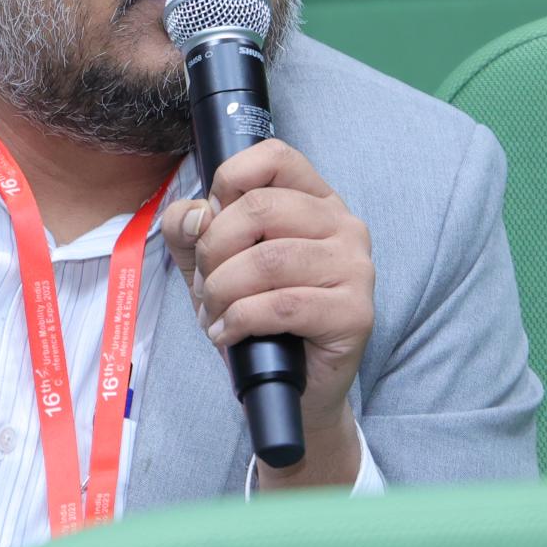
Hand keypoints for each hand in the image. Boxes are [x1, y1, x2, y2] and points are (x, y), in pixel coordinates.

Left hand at [163, 138, 374, 488]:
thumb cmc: (259, 318)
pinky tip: (228, 334)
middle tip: (206, 284)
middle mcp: (344, 225)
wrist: (295, 388)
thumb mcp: (213, 265)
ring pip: (268, 260)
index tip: (211, 222)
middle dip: (215, 249)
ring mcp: (355, 268)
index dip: (227, 182)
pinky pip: (282, 305)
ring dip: (223, 290)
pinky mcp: (355, 313)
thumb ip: (191, 229)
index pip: (274, 157)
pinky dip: (240, 320)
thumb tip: (194, 215)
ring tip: (215, 312)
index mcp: (316, 200)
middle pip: (261, 207)